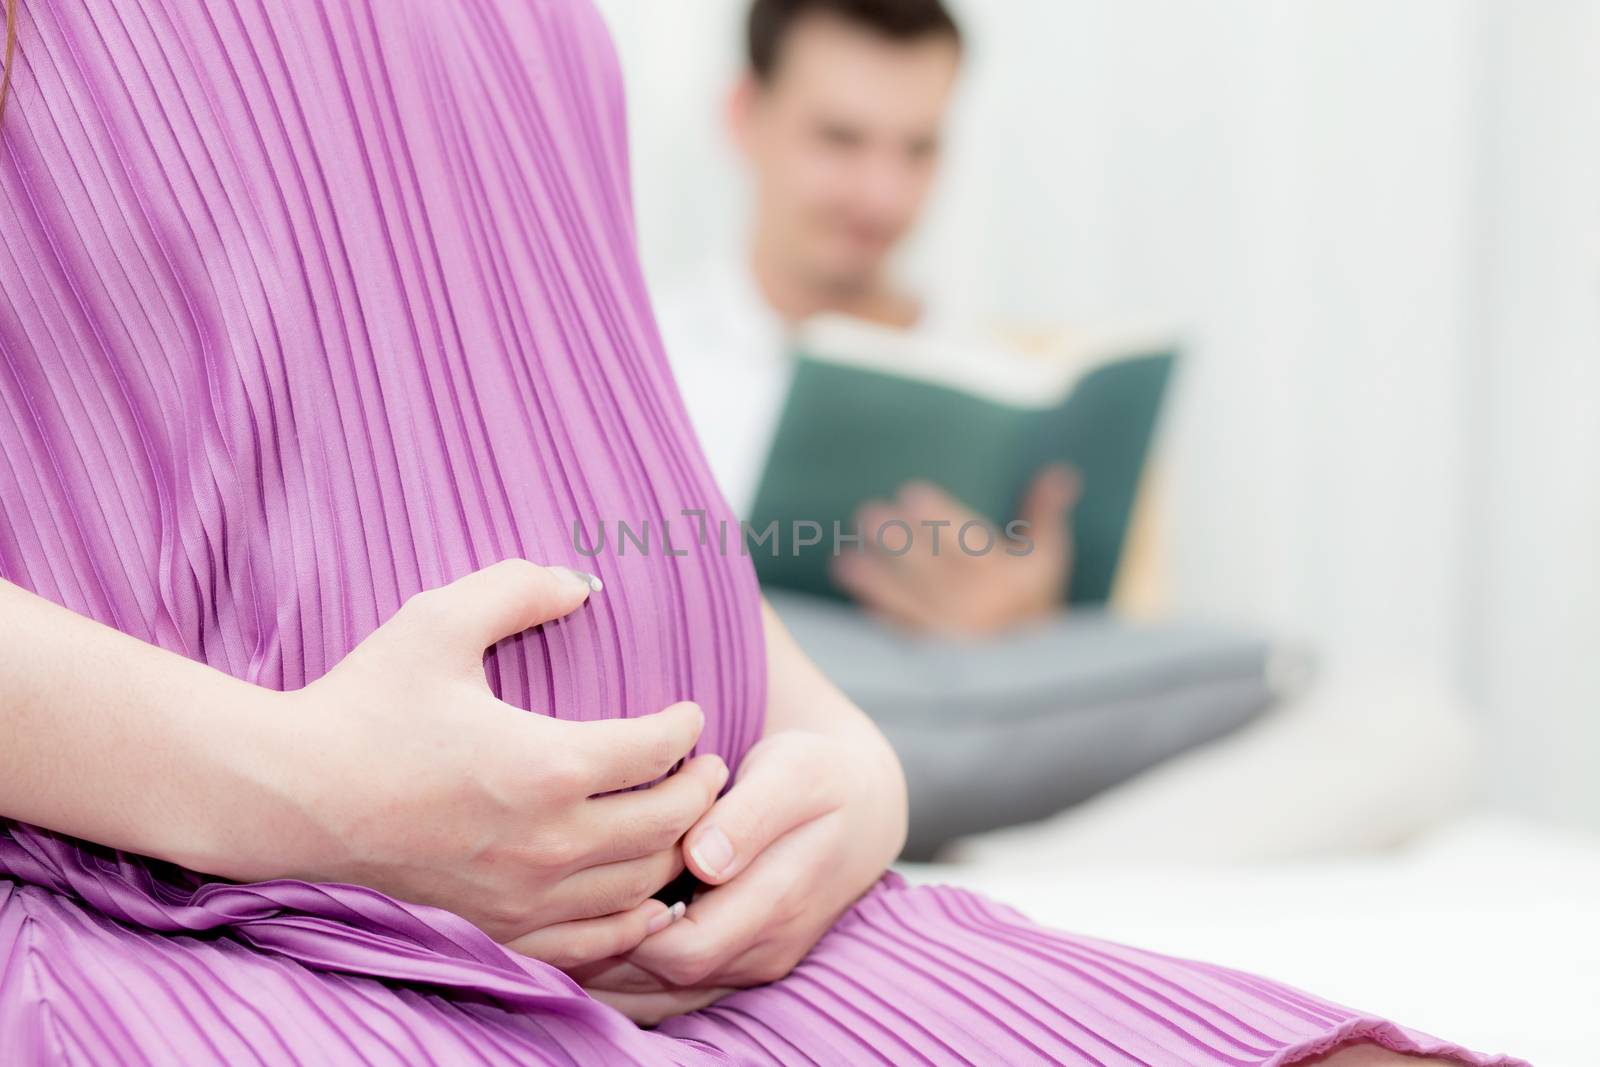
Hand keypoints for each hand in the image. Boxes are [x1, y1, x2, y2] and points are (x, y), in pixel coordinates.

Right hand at [245, 560, 726, 970]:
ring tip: (685, 821)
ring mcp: (525, 894)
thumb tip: (582, 583)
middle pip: (667, 823)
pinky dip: (632, 921)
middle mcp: (549, 841)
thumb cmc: (363, 704)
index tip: (690, 713)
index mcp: (547, 765)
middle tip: (711, 767)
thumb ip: (517, 588)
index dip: (686, 727)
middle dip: (702, 790)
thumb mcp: (437, 621)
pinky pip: (590, 941)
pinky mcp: (497, 926)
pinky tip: (647, 903)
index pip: (657, 751)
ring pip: (639, 885)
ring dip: (676, 852)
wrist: (290, 796)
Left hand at [572, 726, 903, 1023]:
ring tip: (547, 930)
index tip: (578, 889)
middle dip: (601, 952)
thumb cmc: (818, 777)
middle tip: (544, 909)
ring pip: (661, 994)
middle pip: (663, 980)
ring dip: (605, 971)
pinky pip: (669, 991)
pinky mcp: (737, 963)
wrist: (860, 805)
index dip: (626, 930)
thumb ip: (750, 816)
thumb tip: (704, 861)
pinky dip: (623, 976)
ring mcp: (751, 964)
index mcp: (779, 904)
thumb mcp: (795, 774)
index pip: (685, 949)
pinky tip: (581, 943)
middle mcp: (764, 950)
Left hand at [832, 464, 1079, 635]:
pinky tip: (852, 585)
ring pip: (907, 597)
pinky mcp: (930, 653)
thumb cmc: (1033, 603)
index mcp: (1001, 574)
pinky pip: (899, 627)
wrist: (1030, 676)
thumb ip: (1045, 512)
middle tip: (868, 515)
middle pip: (930, 563)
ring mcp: (949, 629)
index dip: (937, 514)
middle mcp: (975, 602)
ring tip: (847, 558)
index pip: (966, 538)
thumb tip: (1062, 472)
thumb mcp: (1047, 559)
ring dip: (875, 575)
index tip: (912, 494)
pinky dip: (874, 606)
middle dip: (897, 538)